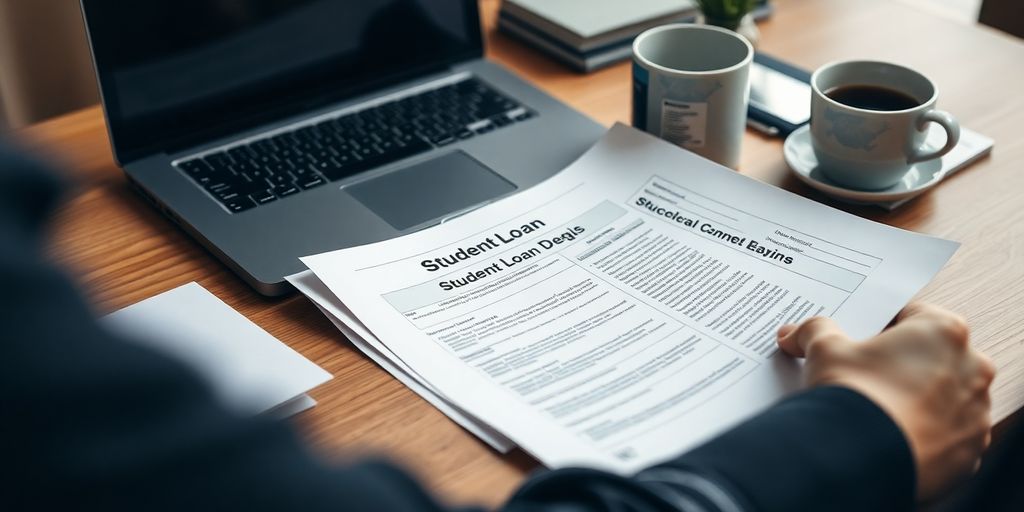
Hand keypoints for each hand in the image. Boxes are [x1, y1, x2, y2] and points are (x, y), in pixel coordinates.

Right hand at [776, 303, 994, 501]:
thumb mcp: (825, 350)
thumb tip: (794, 334)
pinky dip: (923, 434)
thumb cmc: (856, 394)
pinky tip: (892, 436)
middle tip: (867, 376)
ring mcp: (975, 413)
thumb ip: (814, 332)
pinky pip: (946, 436)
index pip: (913, 316)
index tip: (863, 341)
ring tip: (878, 410)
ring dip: (918, 401)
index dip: (882, 327)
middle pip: (934, 357)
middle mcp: (971, 369)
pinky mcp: (969, 451)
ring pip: (944, 398)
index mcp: (944, 331)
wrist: (860, 459)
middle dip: (904, 365)